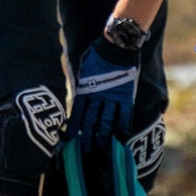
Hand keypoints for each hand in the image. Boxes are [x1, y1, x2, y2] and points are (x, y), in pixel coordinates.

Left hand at [71, 36, 139, 154]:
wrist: (116, 46)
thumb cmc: (97, 53)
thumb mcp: (83, 67)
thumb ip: (81, 81)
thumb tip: (77, 88)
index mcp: (85, 89)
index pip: (77, 112)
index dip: (73, 126)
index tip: (70, 138)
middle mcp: (97, 97)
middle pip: (91, 121)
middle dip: (88, 136)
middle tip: (86, 149)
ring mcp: (112, 97)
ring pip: (106, 121)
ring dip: (104, 135)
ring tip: (102, 147)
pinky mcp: (126, 95)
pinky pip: (125, 113)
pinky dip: (124, 124)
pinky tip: (123, 134)